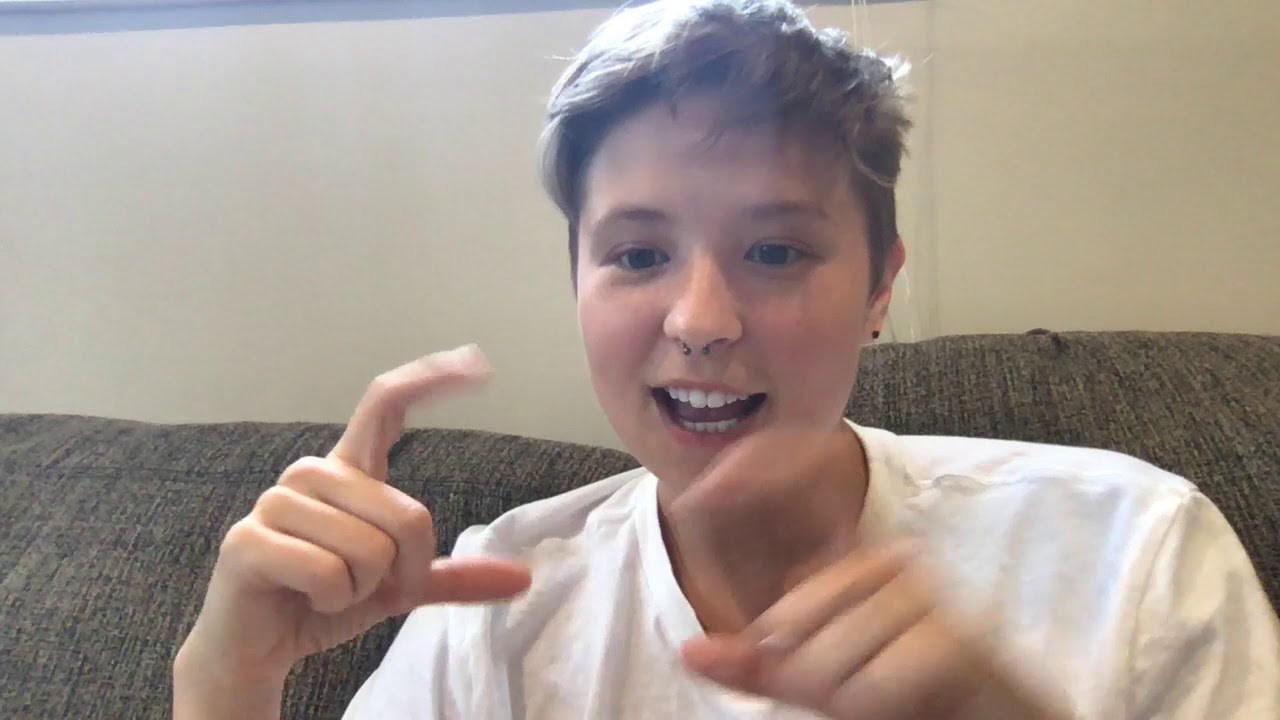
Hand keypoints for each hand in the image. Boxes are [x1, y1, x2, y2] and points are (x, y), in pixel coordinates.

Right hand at [175, 346, 530, 706]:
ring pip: (369, 549)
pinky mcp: (247, 541)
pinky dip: (333, 602)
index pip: (386, 405)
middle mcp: (312, 475)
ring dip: (362, 590)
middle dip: (404, 571)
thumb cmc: (325, 603)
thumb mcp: (398, 588)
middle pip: (407, 515)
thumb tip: (524, 579)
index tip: (478, 363)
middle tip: (364, 589)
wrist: (257, 649)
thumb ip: (452, 577)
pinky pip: (329, 573)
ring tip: (328, 593)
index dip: (430, 380)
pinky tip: (306, 601)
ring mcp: (275, 503)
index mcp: (348, 473)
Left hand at [681, 540, 1065, 719]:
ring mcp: (927, 597)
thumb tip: (690, 652)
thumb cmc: (916, 696)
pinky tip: (913, 706)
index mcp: (867, 558)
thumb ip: (764, 663)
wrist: (1007, 717)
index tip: (851, 677)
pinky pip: (867, 693)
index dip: (787, 661)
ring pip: (825, 671)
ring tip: (899, 700)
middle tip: (880, 693)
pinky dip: (874, 710)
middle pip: (794, 641)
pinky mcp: (950, 644)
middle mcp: (898, 562)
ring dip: (852, 703)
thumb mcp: (830, 679)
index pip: (779, 616)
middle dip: (823, 688)